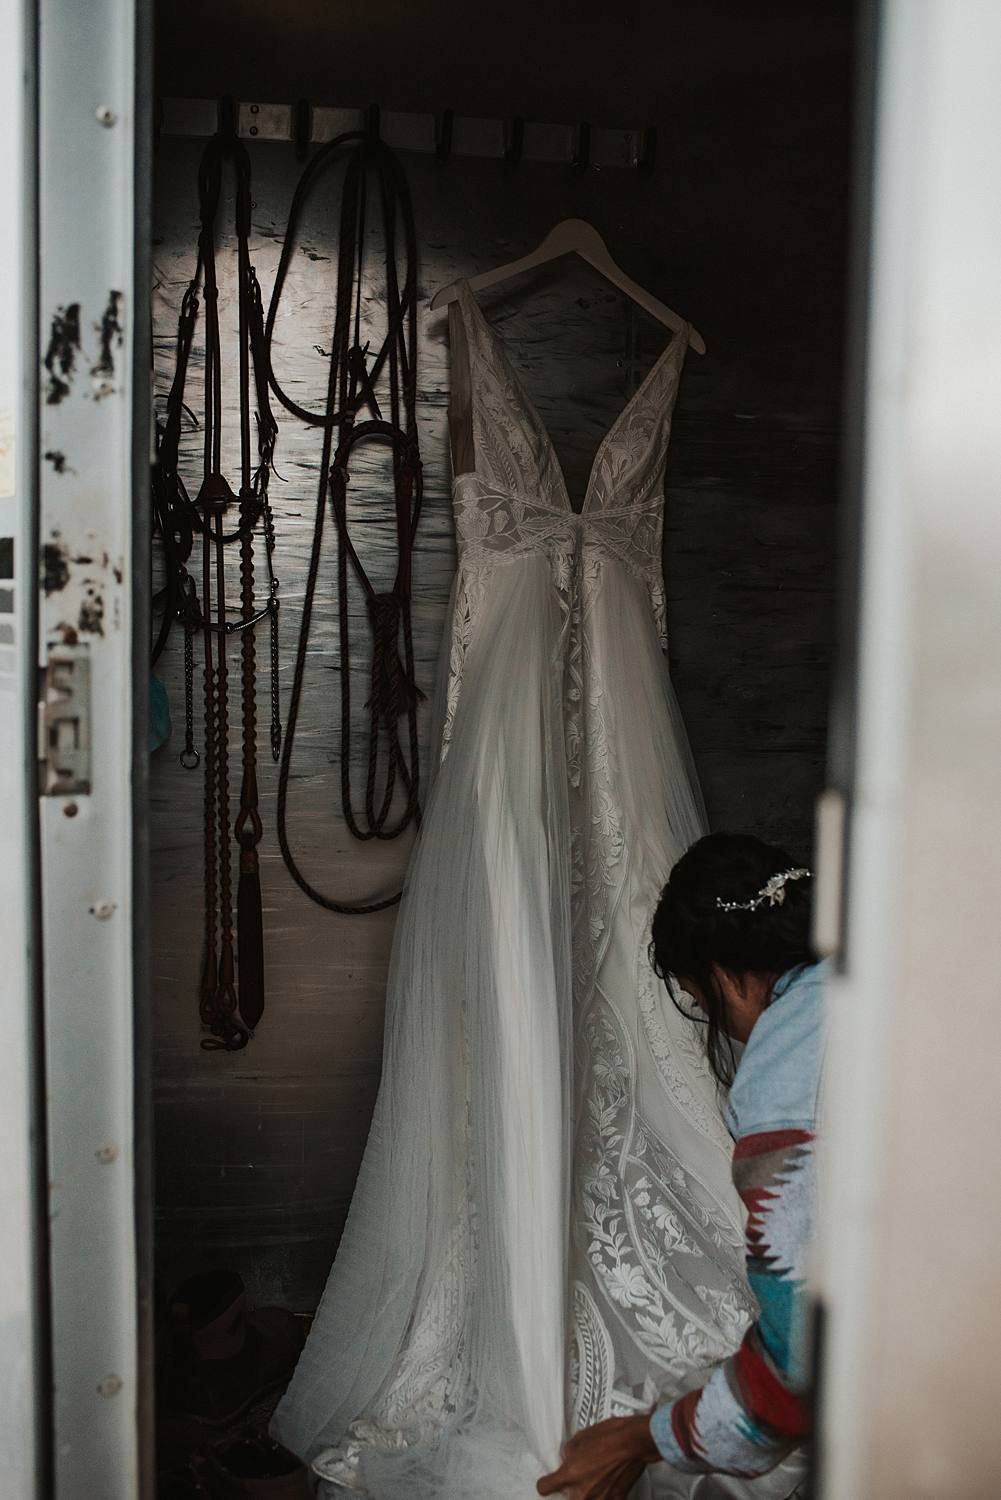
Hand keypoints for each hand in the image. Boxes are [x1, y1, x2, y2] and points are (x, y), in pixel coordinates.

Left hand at [537, 1413, 661, 1499]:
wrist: (634, 1442)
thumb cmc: (610, 1436)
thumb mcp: (580, 1437)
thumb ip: (569, 1453)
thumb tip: (567, 1459)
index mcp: (570, 1474)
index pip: (544, 1488)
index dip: (546, 1483)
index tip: (550, 1481)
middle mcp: (583, 1492)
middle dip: (569, 1491)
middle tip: (577, 1479)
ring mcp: (600, 1499)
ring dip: (586, 1494)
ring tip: (594, 1480)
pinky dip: (603, 1495)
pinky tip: (606, 1483)